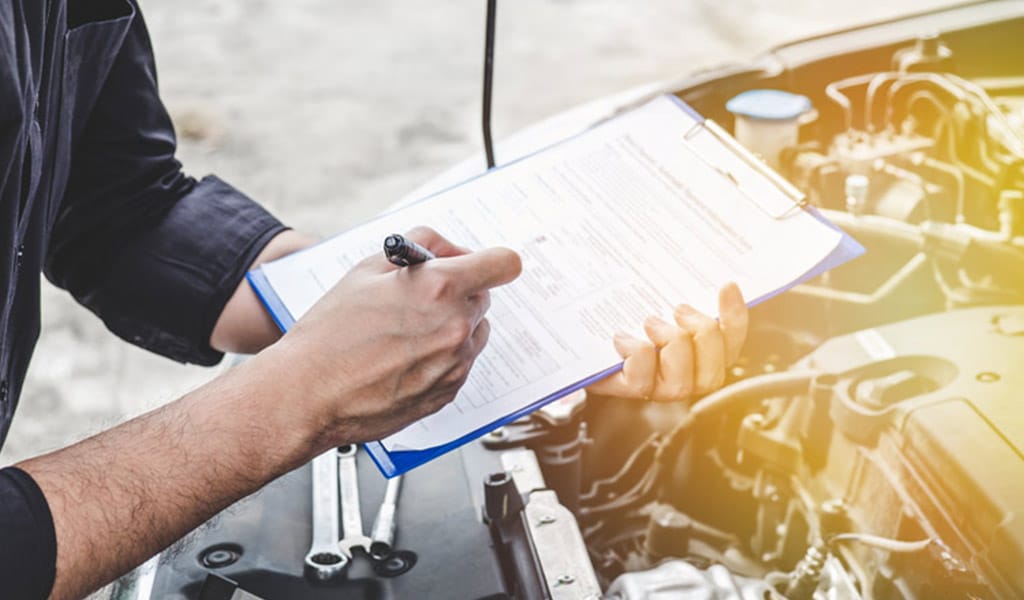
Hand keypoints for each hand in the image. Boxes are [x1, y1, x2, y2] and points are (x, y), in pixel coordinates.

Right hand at [262, 226, 520, 448]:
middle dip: (458, 292)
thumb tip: (448, 249)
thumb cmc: (329, 334)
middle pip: (483, 297)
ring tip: (406, 333)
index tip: (482, 264)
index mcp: (440, 288)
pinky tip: (402, 359)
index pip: (503, 264)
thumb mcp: (368, 269)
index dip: (491, 261)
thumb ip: (419, 247)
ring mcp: (455, 363)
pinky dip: (441, 357)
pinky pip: (459, 363)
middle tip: (419, 298)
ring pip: (473, 331)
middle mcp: (456, 326)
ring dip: (451, 325)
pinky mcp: (449, 392)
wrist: (307, 394)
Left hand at [586, 283, 747, 401]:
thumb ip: (677, 288)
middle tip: (678, 309)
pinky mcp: (627, 389)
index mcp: (701, 353)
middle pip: (714, 373)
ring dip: (670, 345)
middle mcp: (684, 376)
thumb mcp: (654, 294)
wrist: (582, 330)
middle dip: (702, 336)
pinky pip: (642, 382)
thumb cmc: (625, 310)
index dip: (735, 317)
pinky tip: (622, 337)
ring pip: (682, 385)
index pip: (731, 342)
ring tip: (650, 322)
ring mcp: (656, 387)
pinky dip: (635, 354)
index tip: (726, 285)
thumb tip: (708, 266)